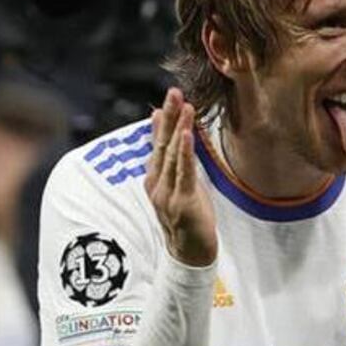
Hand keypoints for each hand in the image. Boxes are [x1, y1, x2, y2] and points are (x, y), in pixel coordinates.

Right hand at [145, 88, 217, 266]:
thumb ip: (177, 165)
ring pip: (172, 155)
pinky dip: (184, 152)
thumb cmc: (189, 218)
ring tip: (184, 106)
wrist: (190, 253)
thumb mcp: (181, 187)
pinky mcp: (182, 201)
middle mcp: (157, 184)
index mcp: (156, 179)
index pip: (158, 144)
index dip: (162, 122)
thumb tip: (176, 140)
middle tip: (174, 92)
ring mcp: (167, 193)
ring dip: (178, 128)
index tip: (168, 99)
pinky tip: (186, 135)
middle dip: (169, 117)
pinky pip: (183, 172)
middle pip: (162, 144)